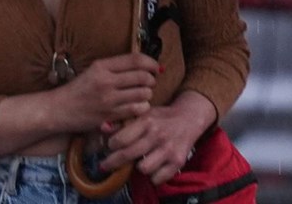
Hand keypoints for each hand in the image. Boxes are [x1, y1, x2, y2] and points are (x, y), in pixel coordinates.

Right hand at [53, 53, 157, 132]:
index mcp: (102, 66)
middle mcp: (106, 80)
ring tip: (143, 95)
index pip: (135, 60)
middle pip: (142, 76)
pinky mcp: (110, 115)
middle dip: (151, 80)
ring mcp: (108, 99)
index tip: (156, 67)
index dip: (151, 62)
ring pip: (143, 94)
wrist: (58, 109)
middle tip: (150, 82)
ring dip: (148, 94)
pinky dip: (142, 108)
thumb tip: (142, 65)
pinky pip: (136, 110)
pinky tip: (138, 107)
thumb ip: (114, 68)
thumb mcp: (93, 71)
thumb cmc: (77, 90)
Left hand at [99, 93, 214, 185]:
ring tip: (138, 162)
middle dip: (113, 162)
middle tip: (105, 164)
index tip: (110, 146)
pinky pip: (158, 178)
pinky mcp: (178, 161)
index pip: (121, 138)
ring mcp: (169, 149)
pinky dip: (153, 176)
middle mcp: (157, 135)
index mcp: (147, 121)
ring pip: (143, 168)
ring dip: (138, 168)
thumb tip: (103, 128)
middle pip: (128, 155)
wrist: (189, 118)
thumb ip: (122, 122)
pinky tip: (153, 168)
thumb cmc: (161, 117)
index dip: (111, 145)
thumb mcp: (143, 114)